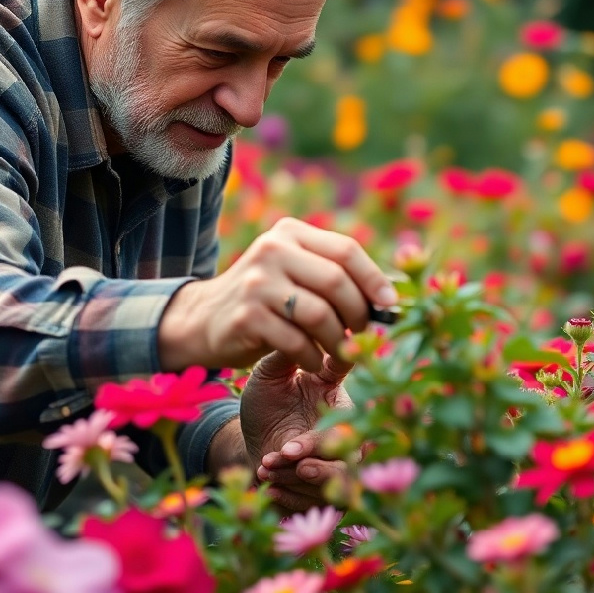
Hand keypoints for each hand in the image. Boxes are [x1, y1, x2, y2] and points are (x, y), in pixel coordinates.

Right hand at [158, 217, 396, 371]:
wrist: (203, 319)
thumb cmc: (266, 299)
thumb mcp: (294, 272)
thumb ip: (332, 276)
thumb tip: (388, 300)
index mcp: (291, 233)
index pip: (346, 250)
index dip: (374, 279)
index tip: (390, 306)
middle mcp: (272, 250)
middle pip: (336, 281)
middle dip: (359, 314)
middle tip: (363, 336)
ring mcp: (256, 282)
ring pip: (320, 314)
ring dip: (339, 341)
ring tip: (340, 353)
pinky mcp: (246, 316)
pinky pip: (297, 342)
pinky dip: (314, 357)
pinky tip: (313, 362)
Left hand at [239, 349, 356, 511]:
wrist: (249, 444)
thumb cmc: (264, 405)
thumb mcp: (267, 377)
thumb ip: (284, 355)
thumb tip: (298, 325)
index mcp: (336, 392)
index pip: (350, 396)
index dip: (337, 402)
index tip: (309, 404)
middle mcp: (345, 426)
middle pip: (351, 446)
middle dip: (319, 453)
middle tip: (286, 452)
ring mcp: (339, 459)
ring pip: (340, 477)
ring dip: (302, 478)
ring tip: (269, 467)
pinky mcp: (328, 488)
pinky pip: (324, 502)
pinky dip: (294, 496)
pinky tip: (271, 487)